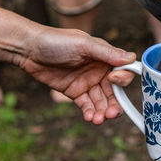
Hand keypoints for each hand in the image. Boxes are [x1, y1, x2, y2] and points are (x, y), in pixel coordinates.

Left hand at [20, 26, 135, 123]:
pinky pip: (86, 105)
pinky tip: (89, 117)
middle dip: (115, 104)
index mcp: (105, 57)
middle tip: (111, 114)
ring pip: (101, 101)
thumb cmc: (56, 40)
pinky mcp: (75, 92)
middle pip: (114, 91)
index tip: (113, 80)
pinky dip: (89, 112)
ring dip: (102, 111)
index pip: (122, 72)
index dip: (122, 79)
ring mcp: (87, 82)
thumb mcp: (83, 44)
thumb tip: (132, 57)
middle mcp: (99, 71)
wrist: (28, 49)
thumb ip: (107, 53)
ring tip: (98, 119)